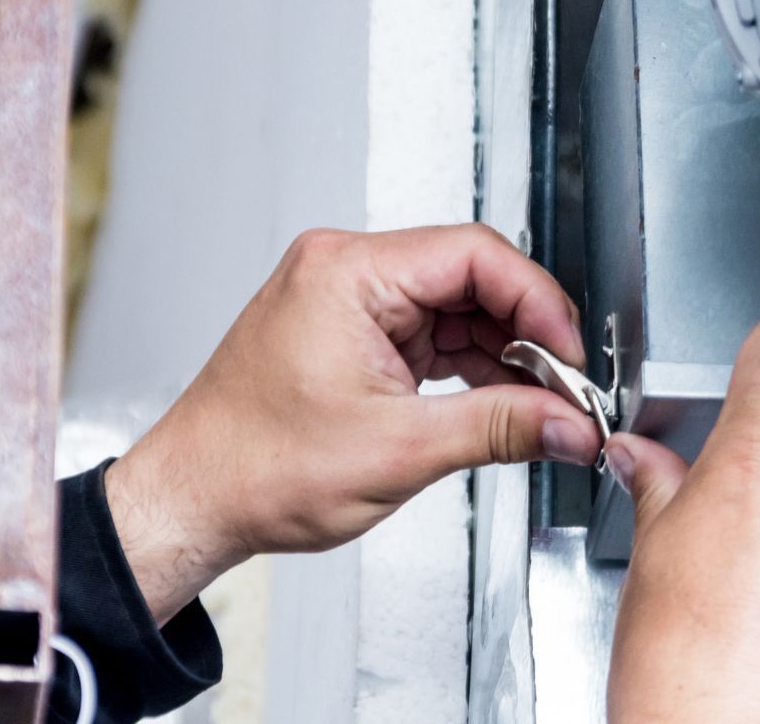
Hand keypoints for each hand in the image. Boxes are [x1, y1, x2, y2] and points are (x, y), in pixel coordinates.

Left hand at [105, 225, 603, 623]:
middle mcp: (344, 271)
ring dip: (503, 354)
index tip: (569, 354)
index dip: (538, 303)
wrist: (191, 504)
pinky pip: (433, 332)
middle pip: (473, 276)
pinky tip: (499, 402)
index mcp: (346, 272)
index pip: (476, 255)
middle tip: (565, 386)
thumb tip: (569, 422)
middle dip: (527, 333)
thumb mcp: (400, 451)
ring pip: (458, 306)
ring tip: (539, 404)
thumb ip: (501, 427)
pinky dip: (471, 367)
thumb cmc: (253, 470)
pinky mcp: (353, 331)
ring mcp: (348, 299)